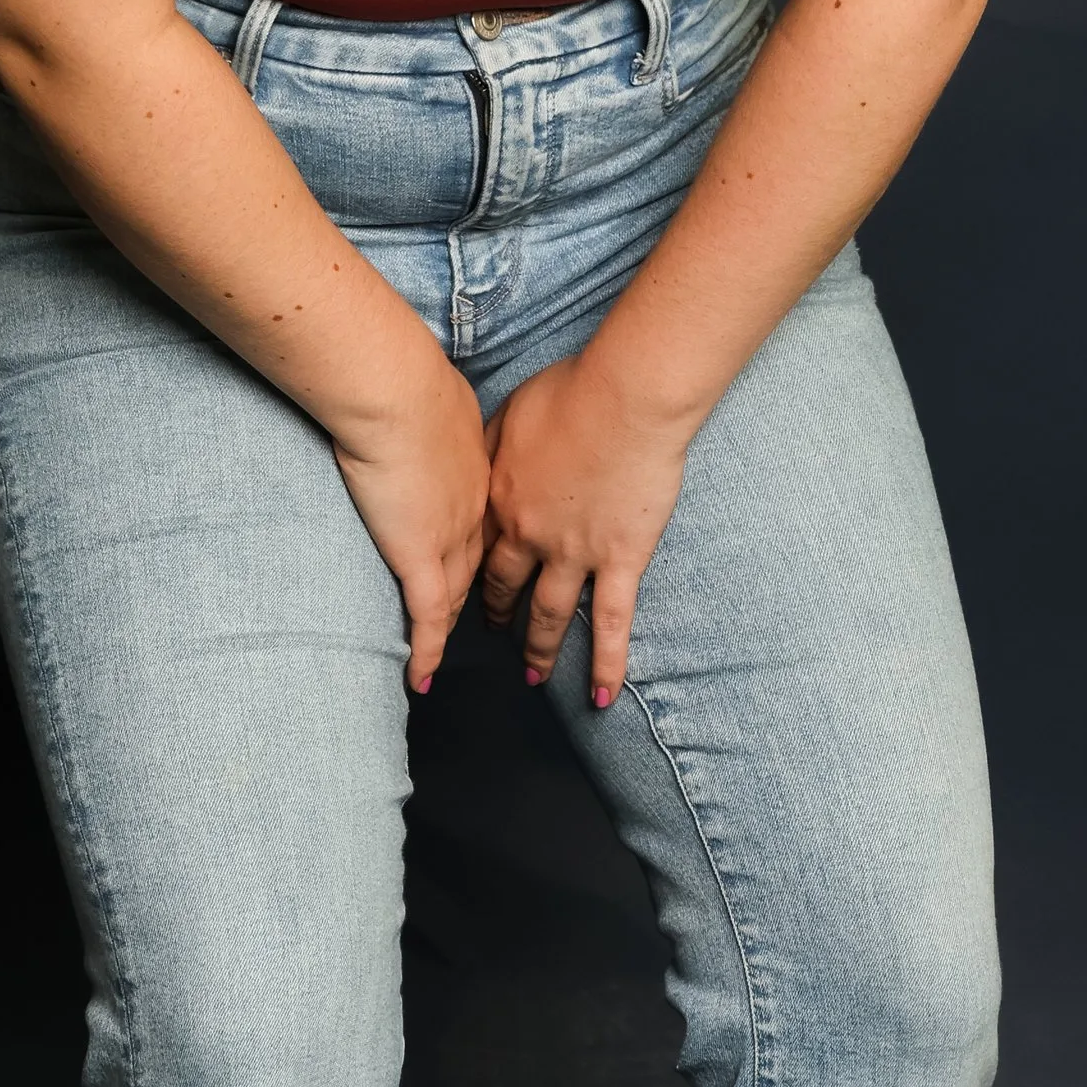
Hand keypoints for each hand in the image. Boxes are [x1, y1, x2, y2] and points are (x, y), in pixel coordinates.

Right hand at [330, 354, 490, 693]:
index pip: (491, 525)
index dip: (496, 548)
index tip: (499, 561)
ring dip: (460, 624)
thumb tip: (429, 402)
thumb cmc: (411, 381)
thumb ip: (441, 411)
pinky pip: (426, 617)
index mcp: (483, 473)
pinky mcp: (420, 556)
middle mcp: (475, 513)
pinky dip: (425, 650)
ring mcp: (450, 538)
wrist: (397, 392)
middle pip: (485, 565)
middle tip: (497, 620)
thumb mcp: (443, 394)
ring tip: (456, 650)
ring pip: (458, 594)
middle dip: (492, 595)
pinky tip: (422, 679)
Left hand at [478, 353, 693, 707]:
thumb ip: (492, 443)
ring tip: (531, 674)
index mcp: (500, 496)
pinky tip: (599, 696)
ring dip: (538, 648)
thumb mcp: (511, 410)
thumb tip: (475, 455)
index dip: (468, 568)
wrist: (624, 398)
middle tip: (492, 631)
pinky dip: (606, 663)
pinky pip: (611, 623)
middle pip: (505, 583)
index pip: (477, 544)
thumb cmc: (571, 390)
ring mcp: (574, 554)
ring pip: (548, 614)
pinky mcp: (619, 560)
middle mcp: (529, 535)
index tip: (462, 584)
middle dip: (497, 612)